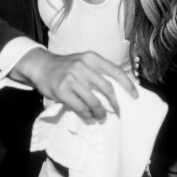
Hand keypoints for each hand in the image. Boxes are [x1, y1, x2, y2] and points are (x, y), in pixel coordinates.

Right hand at [12, 48, 137, 121]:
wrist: (41, 66)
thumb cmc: (66, 66)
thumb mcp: (83, 61)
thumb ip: (98, 71)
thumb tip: (117, 90)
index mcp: (91, 57)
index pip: (115, 71)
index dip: (127, 85)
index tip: (135, 96)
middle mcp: (83, 66)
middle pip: (107, 89)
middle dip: (116, 103)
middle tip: (119, 112)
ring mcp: (72, 78)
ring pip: (94, 101)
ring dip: (100, 112)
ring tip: (101, 117)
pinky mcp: (62, 91)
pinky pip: (80, 107)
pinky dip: (87, 115)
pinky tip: (89, 118)